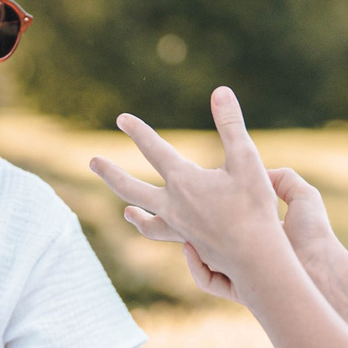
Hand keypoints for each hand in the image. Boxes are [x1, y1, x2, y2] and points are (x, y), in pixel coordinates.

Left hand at [90, 87, 286, 287]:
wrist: (255, 257)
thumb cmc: (254, 206)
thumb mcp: (246, 159)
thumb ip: (231, 124)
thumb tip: (221, 91)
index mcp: (183, 180)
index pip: (153, 149)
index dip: (137, 131)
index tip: (122, 119)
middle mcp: (172, 204)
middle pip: (130, 186)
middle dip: (110, 172)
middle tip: (92, 161)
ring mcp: (176, 226)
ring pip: (143, 216)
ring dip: (130, 208)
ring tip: (124, 210)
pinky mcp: (186, 242)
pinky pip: (159, 234)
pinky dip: (152, 228)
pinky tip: (153, 226)